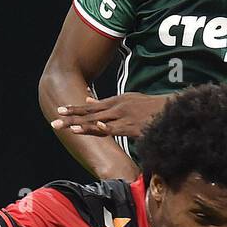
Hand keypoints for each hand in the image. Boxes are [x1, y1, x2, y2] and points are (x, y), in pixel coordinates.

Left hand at [51, 92, 169, 138]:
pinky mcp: (133, 126)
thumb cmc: (150, 106)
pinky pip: (117, 128)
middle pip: (90, 114)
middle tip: (55, 122)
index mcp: (116, 101)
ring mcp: (125, 116)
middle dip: (72, 118)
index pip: (91, 107)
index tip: (60, 110)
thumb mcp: (127, 99)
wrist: (171, 108)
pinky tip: (96, 128)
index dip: (75, 109)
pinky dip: (106, 127)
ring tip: (69, 128)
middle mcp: (118, 108)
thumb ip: (106, 102)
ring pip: (100, 122)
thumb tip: (88, 100)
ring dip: (84, 125)